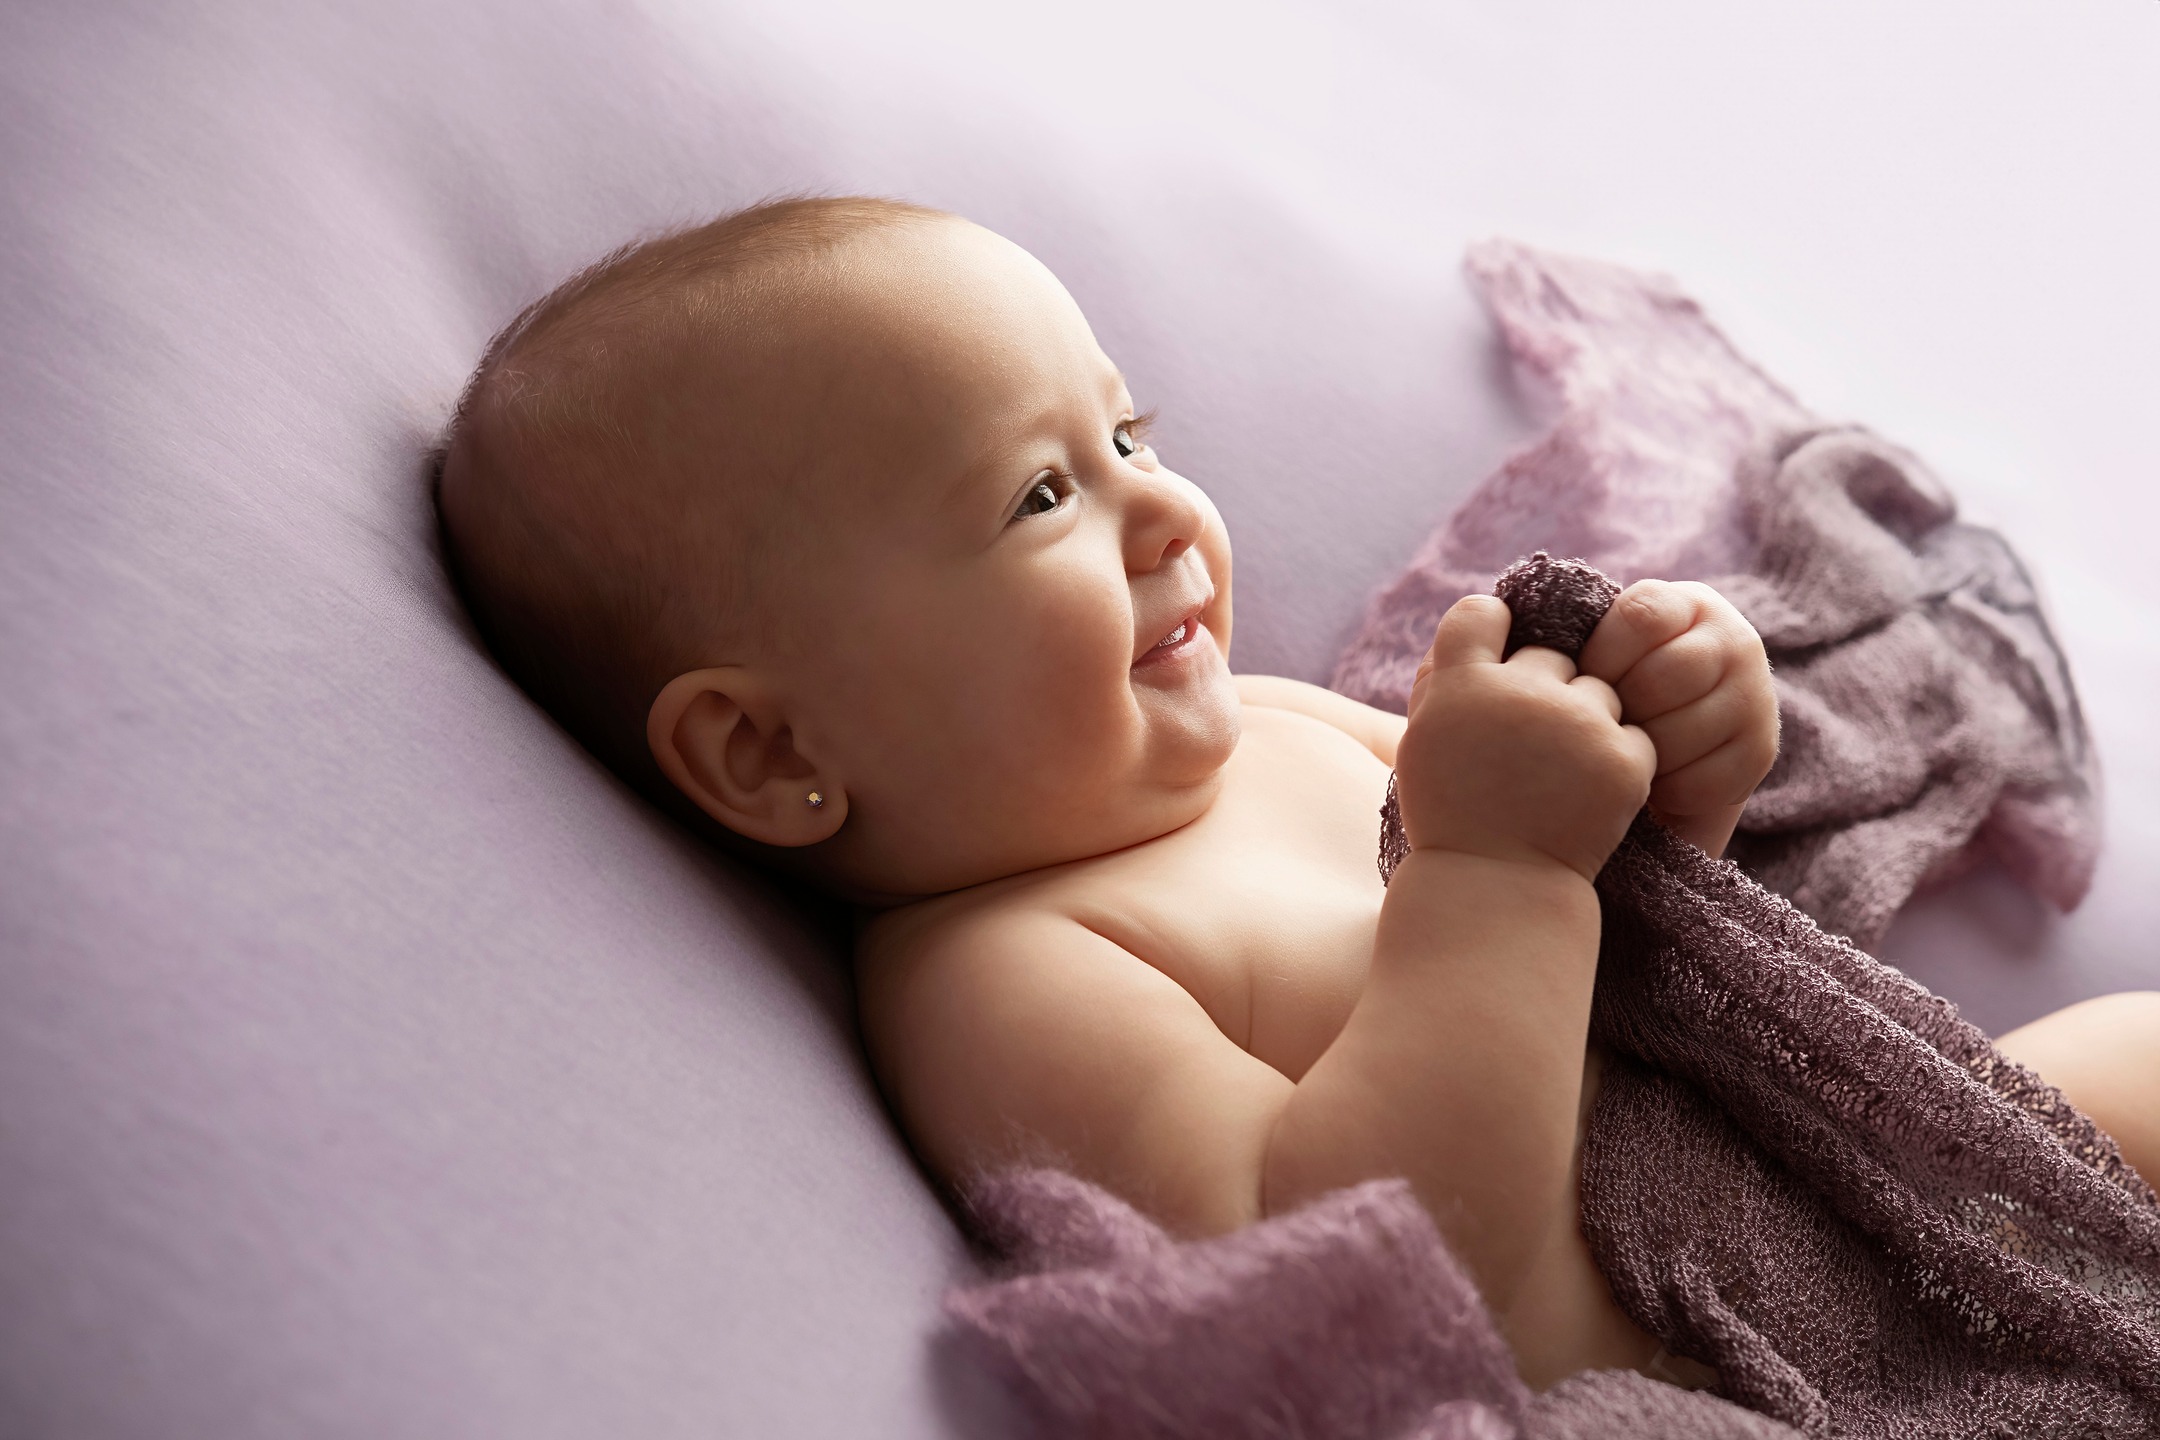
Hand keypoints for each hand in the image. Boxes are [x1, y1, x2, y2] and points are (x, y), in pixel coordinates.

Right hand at [1397, 595, 1656, 881]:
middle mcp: (1521, 693)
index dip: (1491, 628)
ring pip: (1599, 689)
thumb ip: (1444, 679)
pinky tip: (1588, 791)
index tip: (1494, 654)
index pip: (1480, 612)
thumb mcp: (1422, 741)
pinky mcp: (1624, 760)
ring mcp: (1578, 724)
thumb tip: (1484, 621)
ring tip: (1561, 770)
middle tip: (1530, 742)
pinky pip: (1633, 732)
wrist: (1497, 885)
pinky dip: (1617, 758)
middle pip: (1549, 655)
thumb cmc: (1450, 815)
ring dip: (1586, 719)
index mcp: (1460, 685)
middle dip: (1544, 688)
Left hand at [1577, 580, 1777, 856]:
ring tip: (1623, 759)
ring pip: (1684, 727)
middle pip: (1667, 673)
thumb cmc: (1588, 717)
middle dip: (1623, 712)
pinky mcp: (1761, 750)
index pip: (1642, 615)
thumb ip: (1552, 639)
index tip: (1583, 686)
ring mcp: (1755, 693)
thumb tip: (1489, 613)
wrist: (1637, 786)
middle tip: (1604, 732)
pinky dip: (1667, 791)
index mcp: (1682, 603)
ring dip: (1642, 755)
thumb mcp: (1575, 667)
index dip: (1602, 658)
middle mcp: (1732, 637)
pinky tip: (1652, 787)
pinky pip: (1705, 777)